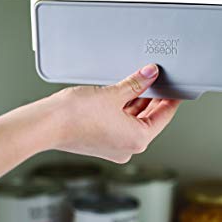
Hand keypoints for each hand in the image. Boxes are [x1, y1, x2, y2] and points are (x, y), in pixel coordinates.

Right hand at [48, 64, 180, 162]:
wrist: (46, 124)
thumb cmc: (75, 115)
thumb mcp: (114, 93)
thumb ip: (137, 83)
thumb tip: (150, 74)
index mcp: (138, 140)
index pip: (164, 117)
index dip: (171, 100)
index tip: (176, 89)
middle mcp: (128, 148)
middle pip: (149, 120)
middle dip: (153, 100)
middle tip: (159, 82)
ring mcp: (114, 147)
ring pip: (133, 122)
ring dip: (137, 104)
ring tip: (141, 84)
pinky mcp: (101, 143)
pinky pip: (120, 124)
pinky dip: (124, 111)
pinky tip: (124, 95)